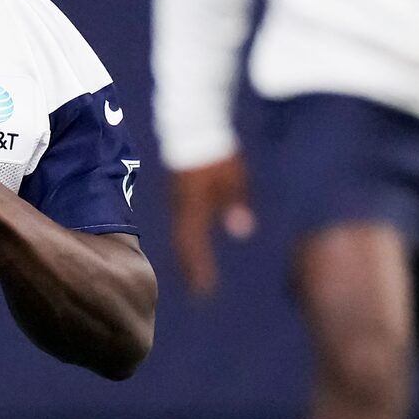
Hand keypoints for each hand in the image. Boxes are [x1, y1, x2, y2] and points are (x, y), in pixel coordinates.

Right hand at [166, 156, 255, 297]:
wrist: (194, 126)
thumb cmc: (217, 153)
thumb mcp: (233, 178)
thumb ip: (237, 204)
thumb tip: (242, 232)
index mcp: (193, 208)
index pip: (193, 246)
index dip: (198, 270)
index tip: (204, 291)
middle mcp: (180, 207)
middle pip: (182, 244)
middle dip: (190, 267)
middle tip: (197, 288)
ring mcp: (176, 198)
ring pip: (180, 233)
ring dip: (187, 252)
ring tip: (194, 269)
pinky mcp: (179, 190)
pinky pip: (181, 220)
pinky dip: (188, 236)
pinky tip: (195, 238)